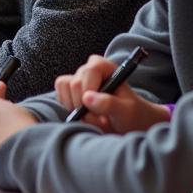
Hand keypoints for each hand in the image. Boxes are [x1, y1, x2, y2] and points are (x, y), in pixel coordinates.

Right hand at [55, 54, 169, 132]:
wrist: (128, 125)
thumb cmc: (132, 115)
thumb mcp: (126, 111)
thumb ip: (109, 103)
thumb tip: (86, 98)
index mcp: (104, 67)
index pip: (88, 71)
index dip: (89, 91)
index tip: (98, 110)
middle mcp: (89, 70)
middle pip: (74, 84)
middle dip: (84, 107)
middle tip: (101, 119)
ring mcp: (77, 80)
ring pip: (65, 90)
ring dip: (77, 110)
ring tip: (95, 118)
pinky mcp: (69, 91)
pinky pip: (60, 97)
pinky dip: (70, 110)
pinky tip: (85, 117)